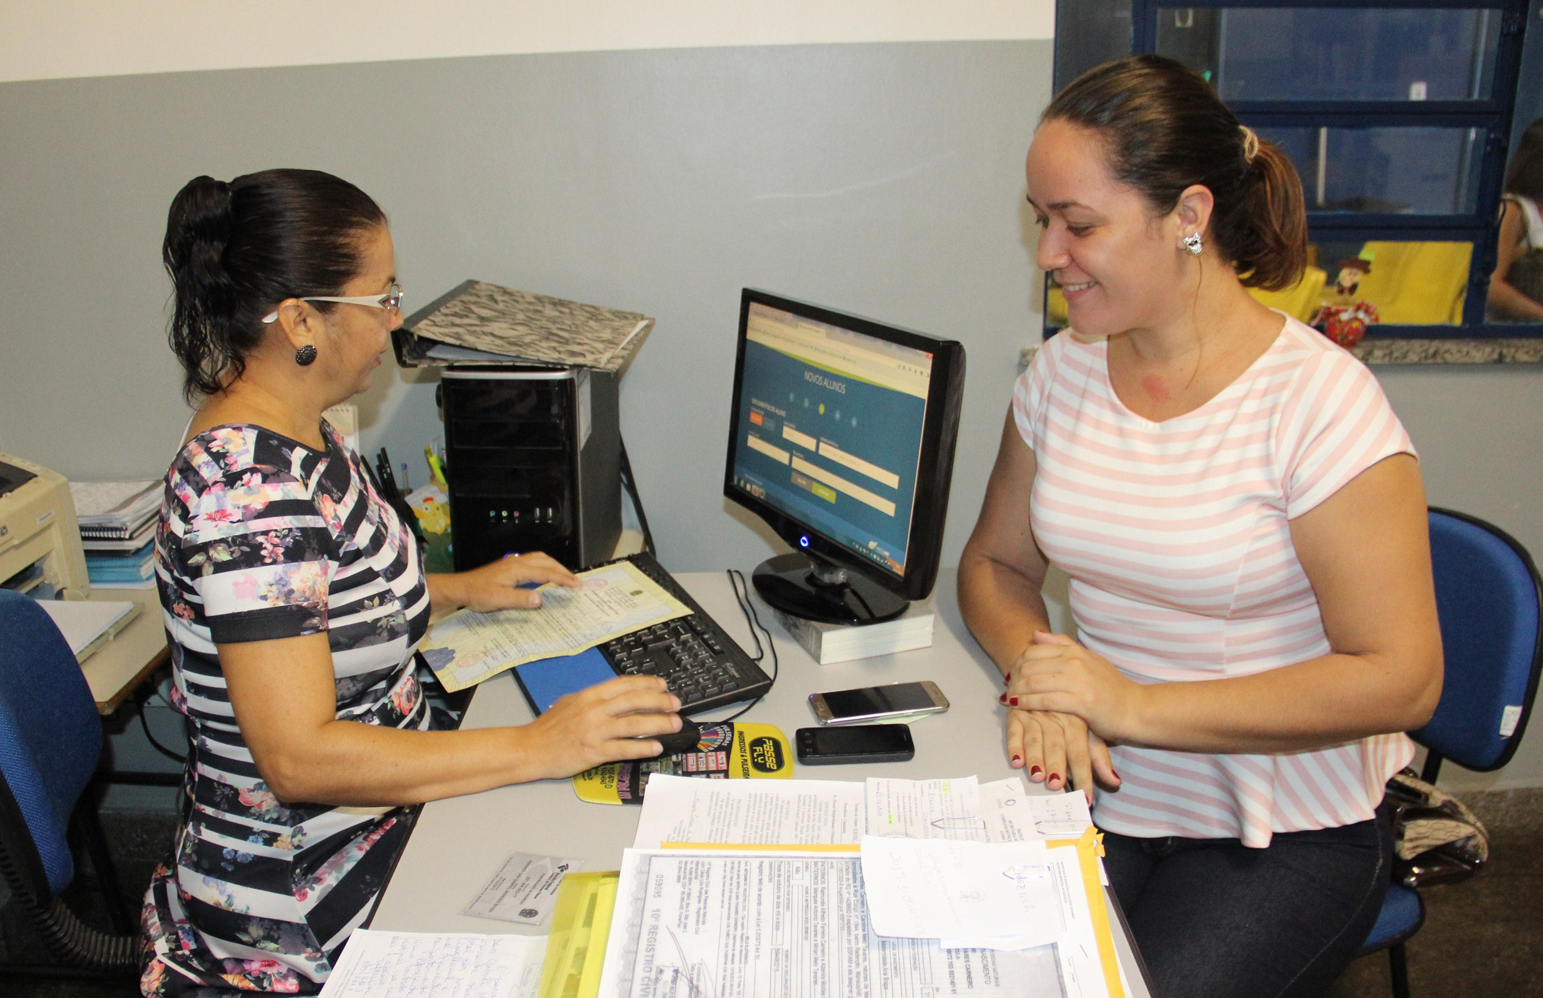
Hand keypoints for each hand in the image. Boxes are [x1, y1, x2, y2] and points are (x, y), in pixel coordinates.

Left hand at [442, 552, 581, 611]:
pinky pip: (533, 560)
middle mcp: (517, 562)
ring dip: (554, 565)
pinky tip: (544, 572)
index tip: (577, 586)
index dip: (563, 579)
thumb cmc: (478, 594)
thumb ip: (520, 599)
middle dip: (563, 570)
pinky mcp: (508, 565)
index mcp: (518, 569)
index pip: (546, 572)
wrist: (461, 588)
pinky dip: (545, 565)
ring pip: (540, 558)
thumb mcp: (499, 599)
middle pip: (546, 562)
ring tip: (564, 576)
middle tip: (576, 582)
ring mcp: (513, 562)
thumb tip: (540, 599)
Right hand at [520, 675, 681, 779]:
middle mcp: (594, 710)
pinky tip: (656, 747)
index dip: (648, 684)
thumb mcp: (571, 703)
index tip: (663, 686)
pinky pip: (624, 748)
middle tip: (675, 704)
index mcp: (590, 695)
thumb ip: (596, 699)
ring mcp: (595, 731)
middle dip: (659, 701)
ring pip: (634, 723)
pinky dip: (642, 747)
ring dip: (658, 723)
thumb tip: (621, 696)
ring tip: (674, 724)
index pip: (625, 684)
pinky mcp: (594, 751)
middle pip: (634, 700)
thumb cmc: (549, 728)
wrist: (530, 749)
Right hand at [1003, 706, 1118, 804]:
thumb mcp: (1088, 728)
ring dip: (1035, 757)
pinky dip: (1014, 746)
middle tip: (1057, 785)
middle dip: (1057, 765)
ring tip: (1037, 775)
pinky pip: (1013, 731)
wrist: (1044, 675)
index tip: (1086, 799)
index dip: (1084, 776)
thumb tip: (1115, 782)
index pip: (1081, 753)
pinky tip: (1016, 761)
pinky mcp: (1016, 714)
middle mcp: (1056, 718)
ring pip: (1035, 738)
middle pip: (1057, 745)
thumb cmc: (1070, 709)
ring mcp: (1035, 715)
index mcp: (1076, 721)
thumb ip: (1099, 756)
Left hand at [1006, 631, 1144, 743]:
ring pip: (1034, 682)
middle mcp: (1075, 662)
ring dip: (1016, 691)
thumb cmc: (1111, 687)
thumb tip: (1035, 633)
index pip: (1033, 651)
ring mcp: (1078, 681)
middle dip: (1013, 677)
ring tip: (1008, 698)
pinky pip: (1044, 700)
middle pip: (1029, 665)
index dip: (1017, 663)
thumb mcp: (1088, 659)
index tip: (1010, 674)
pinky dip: (1027, 703)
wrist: (1135, 709)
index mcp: (1075, 651)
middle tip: (1006, 687)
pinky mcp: (1081, 702)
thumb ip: (1062, 645)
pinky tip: (1017, 707)